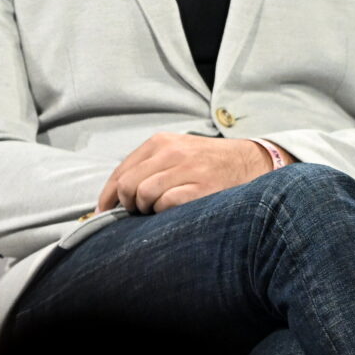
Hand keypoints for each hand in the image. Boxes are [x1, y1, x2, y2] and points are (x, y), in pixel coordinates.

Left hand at [96, 134, 272, 214]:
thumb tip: (115, 196)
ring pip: (144, 195)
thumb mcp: (176, 152)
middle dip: (127, 204)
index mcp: (160, 142)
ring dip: (146, 209)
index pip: (121, 171)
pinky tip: (175, 211)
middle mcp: (171, 153)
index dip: (108, 196)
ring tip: (159, 210)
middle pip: (128, 185)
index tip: (103, 212)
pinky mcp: (201, 189)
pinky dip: (164, 212)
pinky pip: (166, 205)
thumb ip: (148, 167)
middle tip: (137, 212)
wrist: (251, 162)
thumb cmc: (207, 163)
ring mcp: (187, 170)